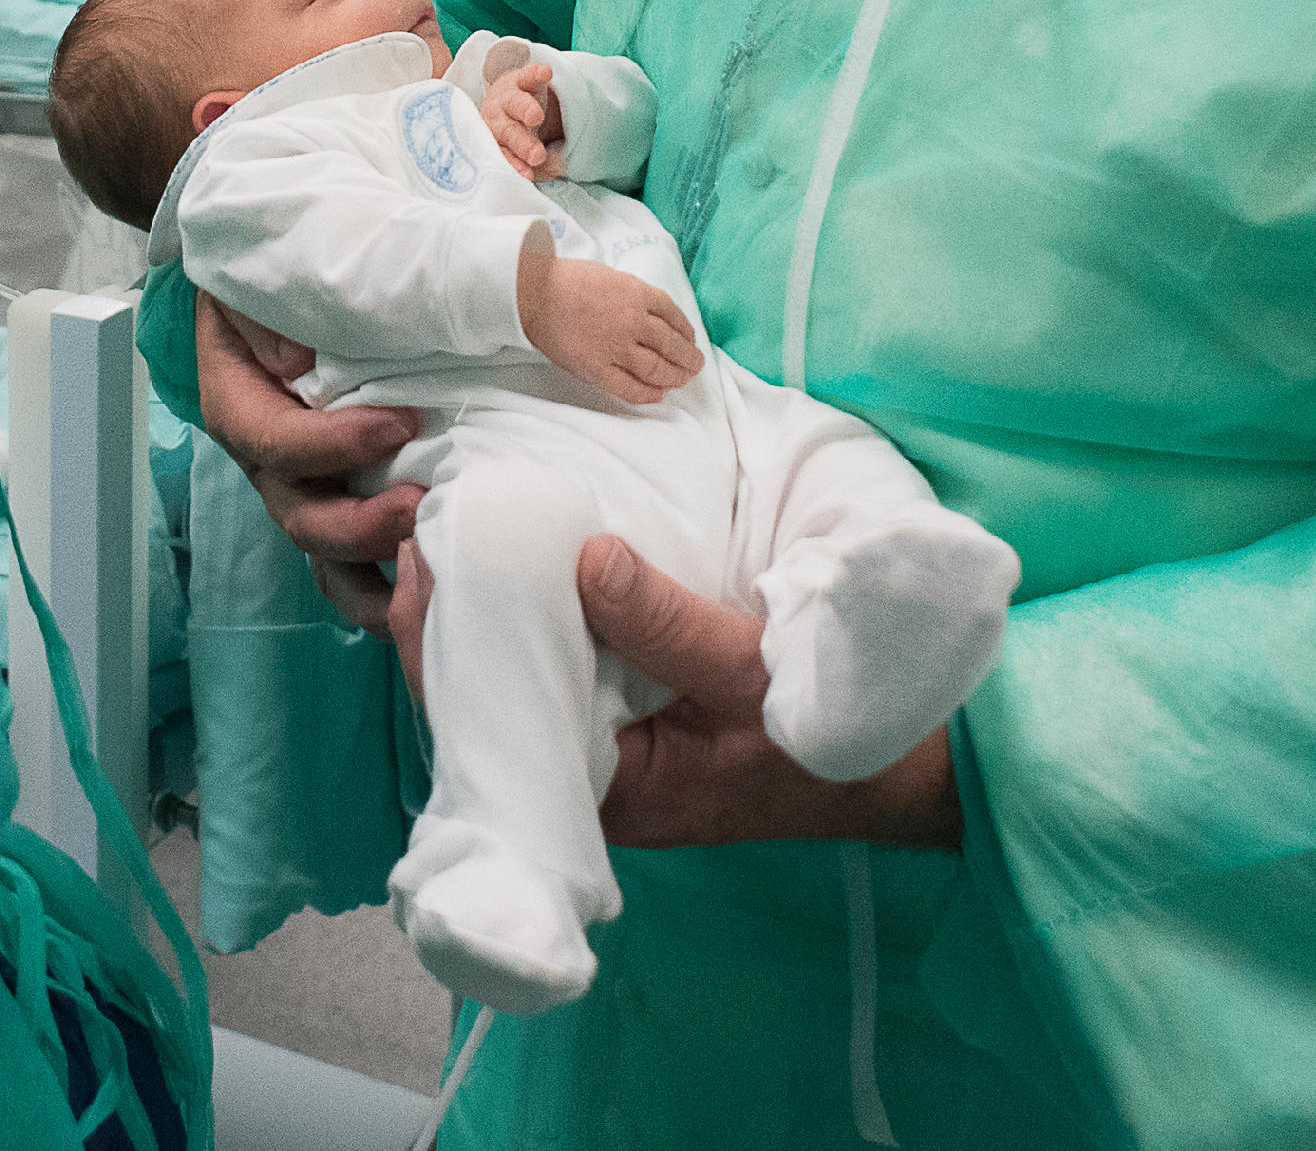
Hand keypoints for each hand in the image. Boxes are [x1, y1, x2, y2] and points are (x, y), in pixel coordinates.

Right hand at [192, 287, 422, 631]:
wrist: (287, 279)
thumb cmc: (277, 275)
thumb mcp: (258, 278)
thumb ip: (268, 317)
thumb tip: (298, 363)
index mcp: (239, 401)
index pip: (274, 443)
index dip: (333, 445)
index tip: (402, 422)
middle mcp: (266, 458)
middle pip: (299, 513)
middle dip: (358, 523)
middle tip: (418, 504)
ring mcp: (304, 485)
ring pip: (324, 553)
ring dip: (373, 570)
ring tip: (425, 570)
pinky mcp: (343, 496)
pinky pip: (354, 559)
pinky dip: (385, 582)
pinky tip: (425, 589)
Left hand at [384, 533, 962, 853]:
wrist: (896, 770)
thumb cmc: (824, 738)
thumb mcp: (750, 673)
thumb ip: (666, 624)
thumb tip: (583, 557)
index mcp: (603, 793)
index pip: (483, 727)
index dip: (437, 644)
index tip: (419, 558)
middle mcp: (589, 781)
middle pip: (485, 699)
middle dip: (446, 617)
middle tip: (421, 522)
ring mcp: (608, 749)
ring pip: (518, 681)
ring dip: (485, 611)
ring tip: (453, 526)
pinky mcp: (631, 716)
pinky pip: (561, 667)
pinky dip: (534, 614)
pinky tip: (519, 558)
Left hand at [479, 59, 565, 179]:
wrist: (507, 98)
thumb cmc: (515, 133)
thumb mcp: (525, 151)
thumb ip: (540, 164)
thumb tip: (558, 168)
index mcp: (494, 141)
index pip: (503, 155)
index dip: (514, 165)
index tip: (528, 175)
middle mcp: (495, 119)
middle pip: (507, 131)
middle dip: (522, 143)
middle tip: (537, 155)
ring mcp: (506, 97)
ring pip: (514, 102)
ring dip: (524, 109)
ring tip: (535, 116)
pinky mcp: (520, 78)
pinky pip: (527, 75)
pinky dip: (536, 73)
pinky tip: (546, 73)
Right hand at [519, 255, 700, 404]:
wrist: (534, 293)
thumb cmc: (568, 279)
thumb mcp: (611, 275)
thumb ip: (632, 294)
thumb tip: (647, 311)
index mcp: (638, 294)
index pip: (674, 316)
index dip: (686, 331)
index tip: (690, 340)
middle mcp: (634, 322)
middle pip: (671, 345)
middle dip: (688, 357)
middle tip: (695, 364)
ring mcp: (617, 347)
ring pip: (656, 368)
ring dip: (674, 376)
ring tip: (682, 380)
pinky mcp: (598, 368)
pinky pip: (629, 387)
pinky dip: (647, 394)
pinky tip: (657, 395)